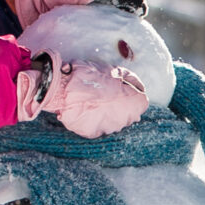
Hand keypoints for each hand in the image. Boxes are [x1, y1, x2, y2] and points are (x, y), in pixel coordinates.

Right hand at [17, 56, 151, 135]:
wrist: (63, 87)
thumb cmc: (89, 75)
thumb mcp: (114, 70)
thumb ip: (129, 81)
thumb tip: (138, 88)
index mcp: (135, 102)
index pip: (141, 102)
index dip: (132, 94)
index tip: (122, 89)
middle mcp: (126, 118)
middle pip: (128, 114)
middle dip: (120, 105)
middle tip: (105, 95)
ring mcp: (110, 127)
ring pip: (113, 121)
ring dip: (106, 112)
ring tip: (93, 101)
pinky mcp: (94, 133)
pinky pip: (98, 126)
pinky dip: (93, 119)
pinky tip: (85, 109)